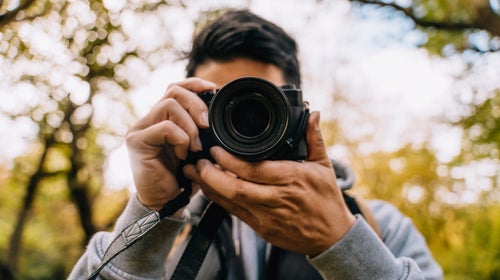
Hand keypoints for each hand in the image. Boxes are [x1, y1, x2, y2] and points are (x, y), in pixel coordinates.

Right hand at [125, 78, 215, 210]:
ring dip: (189, 126)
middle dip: (196, 104)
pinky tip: (183, 155)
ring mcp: (140, 129)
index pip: (175, 88)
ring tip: (195, 147)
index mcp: (162, 117)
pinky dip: (181, 139)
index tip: (214, 90)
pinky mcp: (137, 141)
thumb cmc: (182, 177)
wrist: (165, 203)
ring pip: (169, 105)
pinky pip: (165, 127)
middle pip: (173, 91)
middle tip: (207, 126)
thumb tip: (220, 113)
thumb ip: (202, 130)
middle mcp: (148, 119)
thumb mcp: (198, 149)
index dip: (194, 84)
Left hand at [184, 111, 355, 255]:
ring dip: (209, 187)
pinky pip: (234, 213)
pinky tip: (208, 188)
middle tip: (197, 160)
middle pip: (236, 188)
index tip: (215, 149)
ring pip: (231, 202)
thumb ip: (314, 139)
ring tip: (194, 172)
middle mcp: (278, 199)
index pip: (255, 170)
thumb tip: (313, 113)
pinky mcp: (261, 229)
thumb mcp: (324, 167)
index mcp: (292, 179)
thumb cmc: (327, 200)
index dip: (230, 161)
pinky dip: (219, 200)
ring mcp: (268, 217)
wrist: (332, 237)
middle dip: (211, 174)